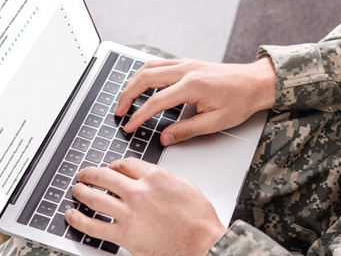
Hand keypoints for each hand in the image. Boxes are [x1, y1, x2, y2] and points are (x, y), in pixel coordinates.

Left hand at [65, 159, 225, 255]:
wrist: (202, 242)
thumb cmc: (198, 218)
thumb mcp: (184, 186)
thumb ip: (163, 178)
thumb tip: (150, 177)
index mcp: (155, 176)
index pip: (125, 164)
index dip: (113, 165)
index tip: (110, 168)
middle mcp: (139, 191)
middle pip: (105, 176)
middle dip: (90, 174)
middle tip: (84, 175)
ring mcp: (129, 213)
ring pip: (94, 198)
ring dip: (81, 192)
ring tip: (76, 190)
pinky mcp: (124, 234)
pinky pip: (93, 226)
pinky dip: (78, 220)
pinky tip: (72, 215)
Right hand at [115, 57, 275, 145]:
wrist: (256, 82)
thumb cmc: (241, 100)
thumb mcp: (216, 122)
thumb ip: (187, 130)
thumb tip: (165, 138)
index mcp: (192, 85)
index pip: (156, 101)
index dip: (139, 116)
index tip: (128, 126)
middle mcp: (186, 70)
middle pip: (145, 78)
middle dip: (127, 95)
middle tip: (118, 112)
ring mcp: (186, 64)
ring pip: (150, 67)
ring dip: (133, 82)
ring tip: (124, 98)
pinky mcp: (189, 63)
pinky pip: (160, 64)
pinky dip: (145, 73)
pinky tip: (141, 83)